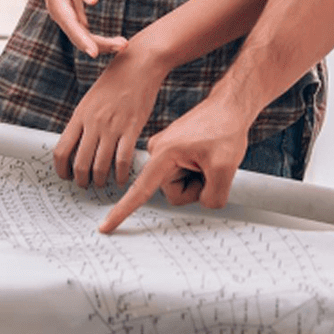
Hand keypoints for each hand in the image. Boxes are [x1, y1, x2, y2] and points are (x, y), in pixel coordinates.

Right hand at [30, 0, 125, 57]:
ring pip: (82, 37)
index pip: (70, 24)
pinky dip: (99, 39)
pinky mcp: (73, 15)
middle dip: (99, 44)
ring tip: (123, 44)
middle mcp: (59, 12)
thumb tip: (94, 1)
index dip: (82, 39)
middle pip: (78, 35)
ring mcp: (65, 16)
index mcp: (56, 0)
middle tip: (123, 45)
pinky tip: (115, 42)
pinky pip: (85, 32)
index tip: (94, 52)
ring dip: (102, 44)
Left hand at [53, 43, 166, 187]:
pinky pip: (122, 160)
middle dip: (81, 180)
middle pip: (80, 163)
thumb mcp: (91, 98)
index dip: (61, 169)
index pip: (61, 150)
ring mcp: (112, 126)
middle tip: (85, 185)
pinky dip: (120, 175)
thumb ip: (84, 121)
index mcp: (80, 114)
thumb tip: (78, 145)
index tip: (66, 176)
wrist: (139, 64)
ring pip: (100, 166)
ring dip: (100, 180)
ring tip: (102, 183)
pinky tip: (120, 179)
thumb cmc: (116, 79)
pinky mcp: (132, 128)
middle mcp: (93, 122)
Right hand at [98, 94, 248, 233]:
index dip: (122, 211)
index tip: (104, 227)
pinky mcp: (174, 152)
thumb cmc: (225, 129)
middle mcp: (158, 152)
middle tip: (212, 168)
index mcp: (164, 153)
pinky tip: (208, 157)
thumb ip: (213, 197)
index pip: (140, 189)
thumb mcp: (225, 167)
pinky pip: (183, 175)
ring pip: (180, 186)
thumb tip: (205, 203)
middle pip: (174, 193)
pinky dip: (199, 173)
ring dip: (198, 180)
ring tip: (210, 159)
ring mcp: (166, 152)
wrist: (229, 106)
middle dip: (195, 189)